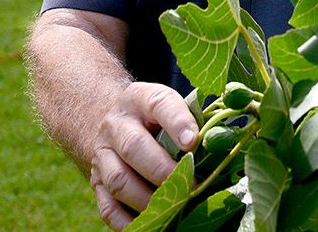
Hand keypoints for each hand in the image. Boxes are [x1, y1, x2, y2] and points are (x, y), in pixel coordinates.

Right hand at [88, 82, 198, 229]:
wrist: (111, 121)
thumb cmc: (155, 117)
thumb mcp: (171, 106)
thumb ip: (194, 119)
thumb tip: (222, 143)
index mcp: (141, 99)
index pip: (159, 104)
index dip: (177, 122)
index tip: (193, 142)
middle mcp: (117, 125)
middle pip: (133, 147)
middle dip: (163, 170)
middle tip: (190, 186)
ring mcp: (103, 155)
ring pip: (118, 180)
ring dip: (147, 198)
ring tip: (174, 206)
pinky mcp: (96, 182)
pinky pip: (108, 207)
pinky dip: (128, 221)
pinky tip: (151, 222)